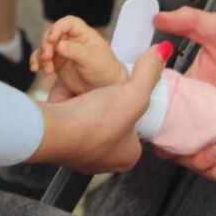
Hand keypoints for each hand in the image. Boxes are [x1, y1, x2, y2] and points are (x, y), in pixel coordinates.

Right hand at [29, 44, 166, 173]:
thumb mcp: (134, 92)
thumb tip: (160, 53)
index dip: (133, 112)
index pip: (137, 133)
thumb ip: (148, 73)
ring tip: (89, 97)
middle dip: (109, 113)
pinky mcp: (60, 147)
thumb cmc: (96, 121)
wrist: (54, 131)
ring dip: (88, 113)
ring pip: (89, 129)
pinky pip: (70, 126)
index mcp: (127, 156)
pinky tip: (70, 102)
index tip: (127, 97)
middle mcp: (104, 162)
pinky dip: (70, 113)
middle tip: (107, 96)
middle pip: (113, 131)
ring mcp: (80, 157)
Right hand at [31, 16, 127, 95]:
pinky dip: (37, 63)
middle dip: (46, 45)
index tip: (52, 40)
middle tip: (46, 58)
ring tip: (46, 70)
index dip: (57, 28)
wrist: (105, 87)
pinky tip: (37, 70)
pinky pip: (42, 59)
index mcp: (83, 34)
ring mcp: (63, 51)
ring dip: (41, 56)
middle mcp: (71, 40)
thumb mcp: (93, 60)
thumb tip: (59, 45)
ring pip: (44, 47)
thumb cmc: (105, 70)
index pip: (68, 23)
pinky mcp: (57, 63)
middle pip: (52, 34)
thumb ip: (76, 51)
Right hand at [150, 10, 215, 191]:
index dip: (166, 140)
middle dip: (196, 160)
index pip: (164, 126)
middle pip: (182, 154)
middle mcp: (202, 119)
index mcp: (189, 96)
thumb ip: (190, 21)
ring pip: (205, 168)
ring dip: (215, 171)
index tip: (179, 140)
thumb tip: (160, 15)